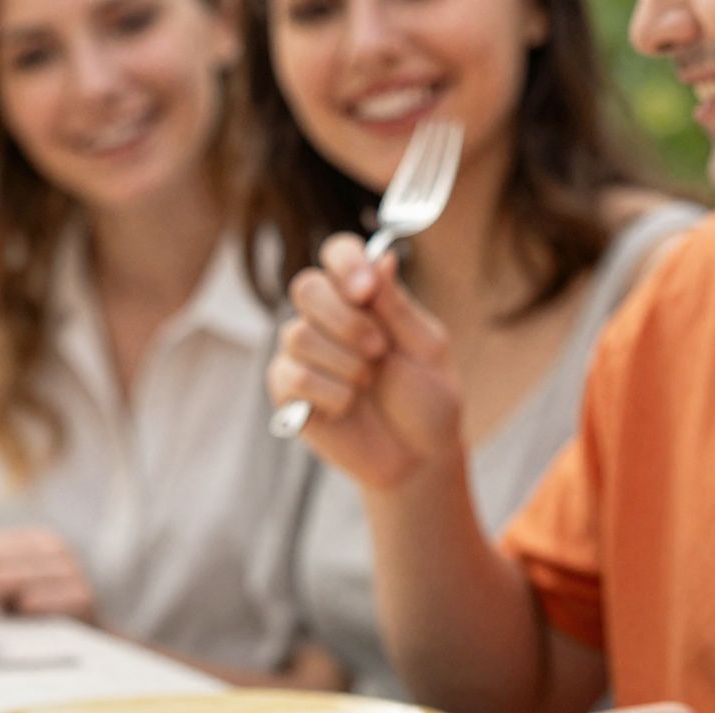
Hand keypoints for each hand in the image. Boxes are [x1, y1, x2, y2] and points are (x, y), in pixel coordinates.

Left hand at [0, 527, 95, 619]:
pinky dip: (21, 616)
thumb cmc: (44, 618)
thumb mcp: (13, 589)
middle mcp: (55, 549)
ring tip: (5, 616)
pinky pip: (30, 602)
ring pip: (1, 580)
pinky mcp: (81, 597)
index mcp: (36, 540)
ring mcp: (70, 572)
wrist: (95, 642)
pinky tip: (27, 623)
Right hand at [267, 239, 463, 491]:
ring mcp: (303, 354)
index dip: (345, 264)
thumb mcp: (425, 347)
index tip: (366, 291)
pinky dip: (330, 392)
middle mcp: (326, 319)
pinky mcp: (287, 392)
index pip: (337, 254)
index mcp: (362, 298)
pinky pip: (293, 376)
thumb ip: (397, 306)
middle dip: (345, 319)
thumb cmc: (426, 399)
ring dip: (344, 362)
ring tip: (369, 383)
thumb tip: (382, 258)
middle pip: (306, 287)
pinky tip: (349, 406)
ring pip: (297, 334)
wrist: (418, 456)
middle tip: (379, 350)